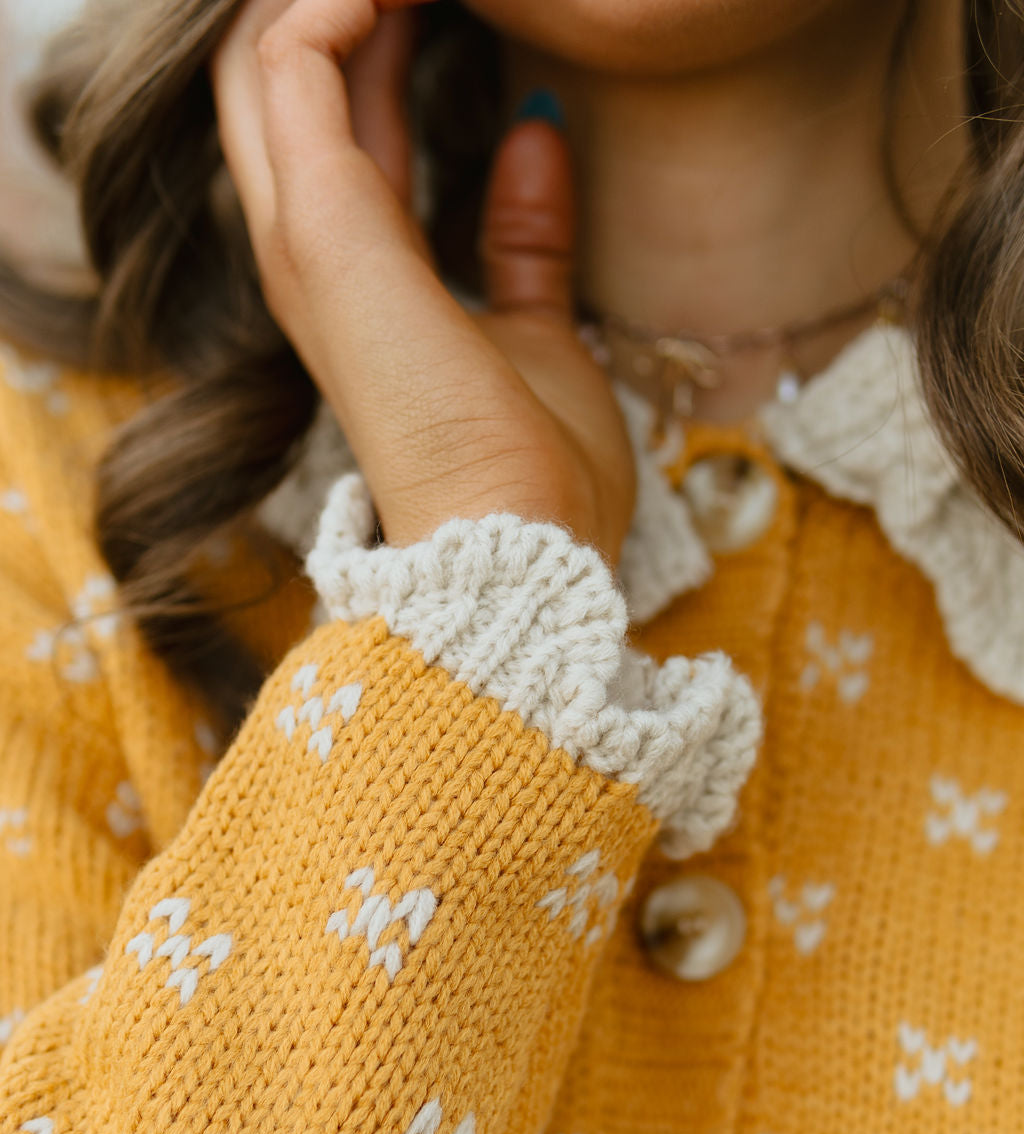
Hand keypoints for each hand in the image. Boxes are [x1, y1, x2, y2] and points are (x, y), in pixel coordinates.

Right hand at [211, 0, 634, 562]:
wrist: (523, 544)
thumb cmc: (536, 472)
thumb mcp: (541, 330)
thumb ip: (523, 237)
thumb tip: (535, 132)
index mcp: (359, 279)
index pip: (335, 122)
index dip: (377, 35)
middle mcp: (311, 255)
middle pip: (276, 80)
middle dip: (342, 7)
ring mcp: (304, 242)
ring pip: (263, 57)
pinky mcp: (323, 229)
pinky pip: (293, 60)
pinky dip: (338, 1)